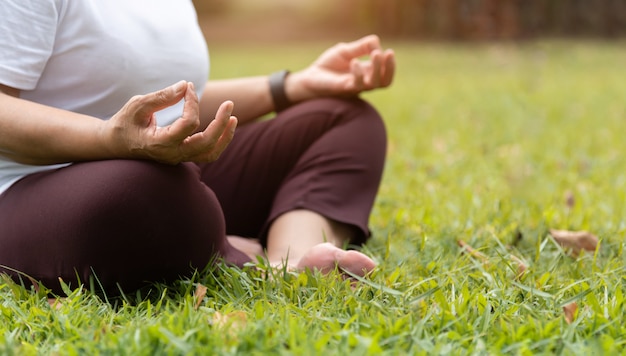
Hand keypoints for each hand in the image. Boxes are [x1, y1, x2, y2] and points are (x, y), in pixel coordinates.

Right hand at [106, 81, 236, 163]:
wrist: (115, 144)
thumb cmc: (124, 123)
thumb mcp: (137, 105)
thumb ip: (161, 97)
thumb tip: (185, 85)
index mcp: (159, 143)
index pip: (188, 124)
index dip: (193, 103)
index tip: (188, 87)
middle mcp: (172, 155)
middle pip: (206, 144)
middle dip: (221, 123)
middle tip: (229, 103)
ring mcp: (178, 158)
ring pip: (210, 154)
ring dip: (225, 137)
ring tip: (233, 118)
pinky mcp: (183, 157)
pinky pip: (207, 154)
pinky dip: (219, 141)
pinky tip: (225, 126)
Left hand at [286, 35, 394, 101]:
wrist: (311, 76)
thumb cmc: (329, 65)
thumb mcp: (346, 51)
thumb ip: (361, 46)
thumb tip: (376, 42)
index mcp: (367, 72)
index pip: (386, 72)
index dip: (390, 63)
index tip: (388, 51)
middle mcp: (364, 81)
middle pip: (385, 81)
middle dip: (390, 68)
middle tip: (388, 53)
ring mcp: (355, 87)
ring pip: (374, 84)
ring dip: (378, 68)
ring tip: (375, 54)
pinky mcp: (344, 89)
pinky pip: (357, 84)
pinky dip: (359, 72)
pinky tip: (354, 62)